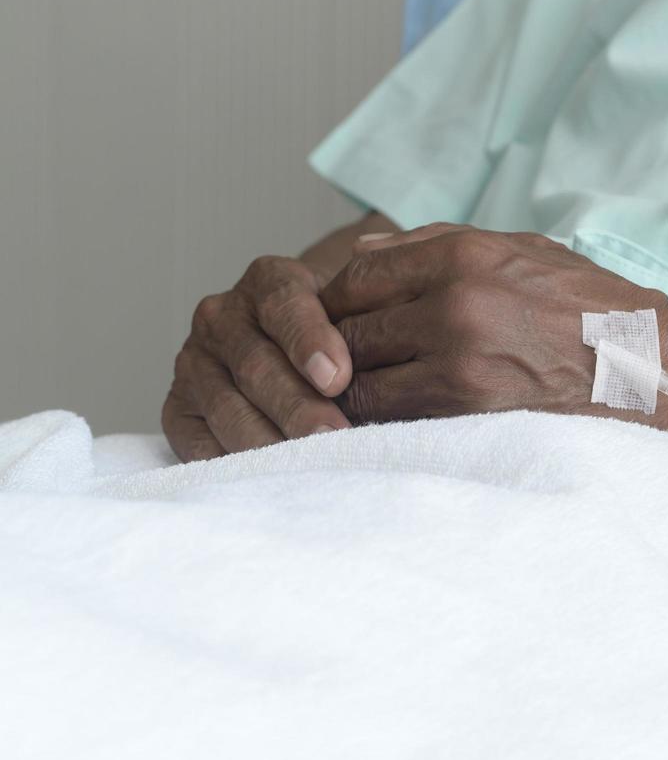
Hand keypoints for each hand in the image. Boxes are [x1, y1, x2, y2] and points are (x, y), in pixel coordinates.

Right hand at [162, 256, 352, 460]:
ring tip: (308, 466)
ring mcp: (194, 363)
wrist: (296, 347)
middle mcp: (222, 316)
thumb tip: (396, 364)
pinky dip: (232, 462)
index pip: (285, 305)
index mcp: (269, 281)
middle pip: (256, 364)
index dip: (310, 341)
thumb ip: (369, 327)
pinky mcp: (178, 408)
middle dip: (297, 404)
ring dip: (269, 440)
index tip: (338, 377)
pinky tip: (268, 478)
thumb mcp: (357, 314)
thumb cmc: (341, 333)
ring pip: (228, 406)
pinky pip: (197, 440)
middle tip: (333, 435)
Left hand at [321, 224, 667, 423]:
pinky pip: (395, 416)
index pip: (358, 275)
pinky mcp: (470, 410)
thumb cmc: (583, 302)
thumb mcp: (517, 248)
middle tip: (343, 362)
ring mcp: (460, 361)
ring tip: (368, 390)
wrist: (644, 361)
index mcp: (463, 256)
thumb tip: (359, 250)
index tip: (338, 317)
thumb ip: (433, 244)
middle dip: (339, 349)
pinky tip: (398, 412)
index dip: (335, 300)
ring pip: (362, 382)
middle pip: (350, 331)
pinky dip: (385, 417)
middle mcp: (454, 304)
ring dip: (356, 389)